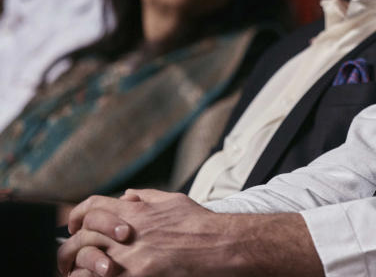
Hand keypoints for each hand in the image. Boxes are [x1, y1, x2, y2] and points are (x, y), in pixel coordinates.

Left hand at [59, 188, 322, 276]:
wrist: (222, 246)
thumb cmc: (202, 225)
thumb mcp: (175, 202)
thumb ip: (148, 198)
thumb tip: (128, 195)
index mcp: (136, 211)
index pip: (92, 208)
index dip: (76, 217)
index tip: (71, 226)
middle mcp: (129, 233)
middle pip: (82, 238)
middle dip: (68, 249)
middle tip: (66, 258)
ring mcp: (131, 259)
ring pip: (85, 264)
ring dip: (77, 269)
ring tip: (75, 274)